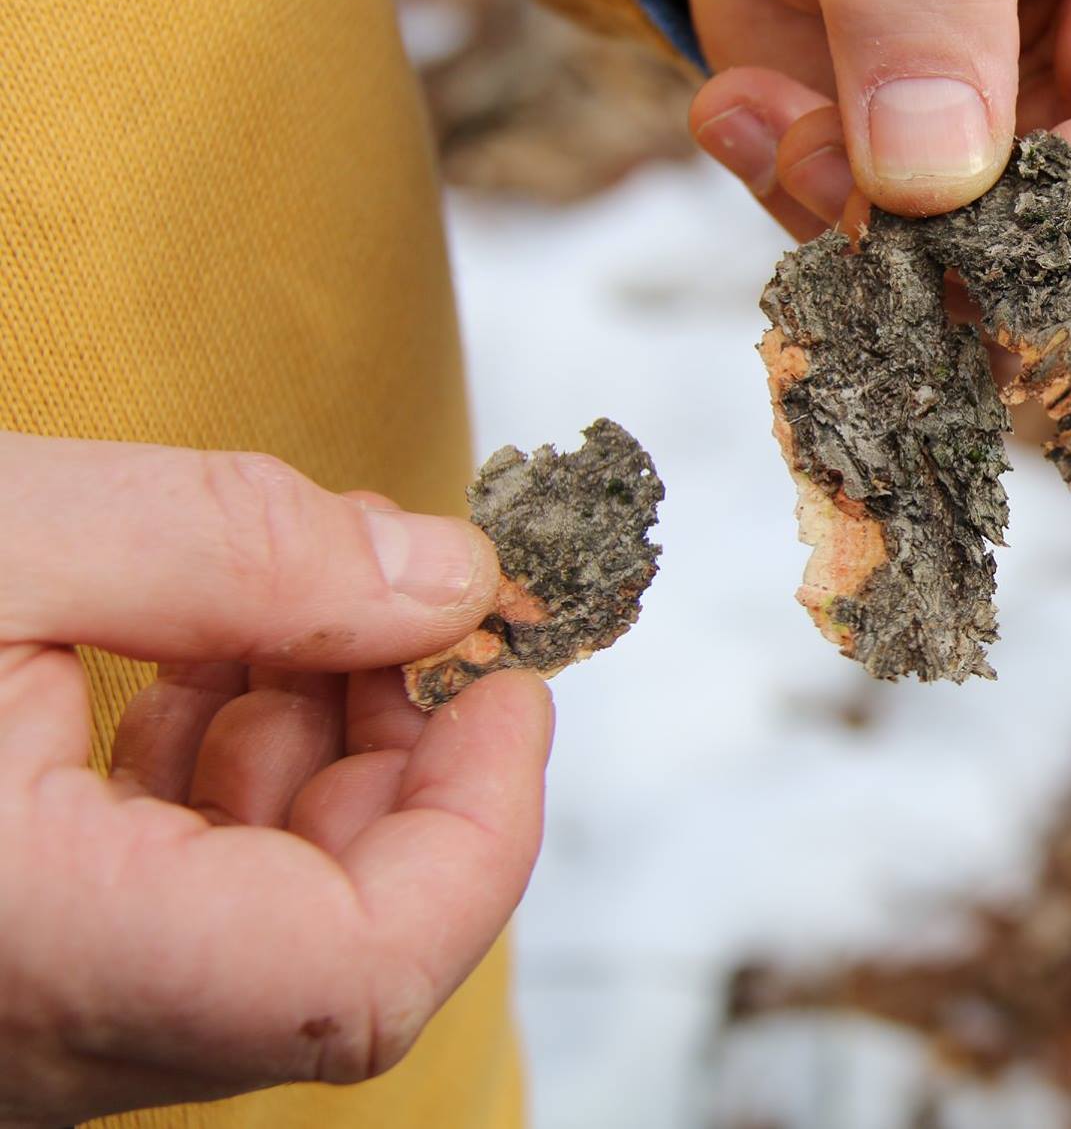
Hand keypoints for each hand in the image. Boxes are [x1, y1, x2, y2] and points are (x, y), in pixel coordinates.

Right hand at [0, 433, 552, 1125]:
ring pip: (253, 921)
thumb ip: (232, 549)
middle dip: (403, 753)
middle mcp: (33, 1032)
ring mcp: (15, 1014)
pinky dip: (212, 777)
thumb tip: (444, 578)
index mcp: (47, 953)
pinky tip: (198, 656)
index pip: (365, 980)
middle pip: (334, 942)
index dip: (484, 824)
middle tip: (400, 598)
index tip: (510, 677)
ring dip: (311, 750)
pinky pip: (159, 907)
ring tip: (286, 601)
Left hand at [683, 0, 1070, 275]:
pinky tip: (751, 113)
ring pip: (1004, 303)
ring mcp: (1069, 151)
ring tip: (765, 112)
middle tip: (811, 155)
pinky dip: (809, 220)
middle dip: (952, 253)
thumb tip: (934, 181)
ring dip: (857, 238)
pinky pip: (909, 282)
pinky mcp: (972, 199)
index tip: (929, 206)